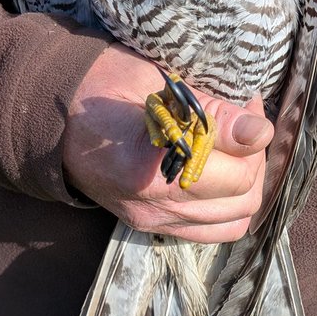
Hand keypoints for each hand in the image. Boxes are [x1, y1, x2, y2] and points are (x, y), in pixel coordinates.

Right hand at [62, 43, 272, 242]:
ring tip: (235, 150)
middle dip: (254, 158)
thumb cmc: (103, 85)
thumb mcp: (158, 84)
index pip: (235, 169)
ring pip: (234, 219)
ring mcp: (151, 221)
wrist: (56, 115)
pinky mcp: (152, 228)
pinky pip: (212, 231)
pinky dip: (228, 205)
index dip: (252, 133)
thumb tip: (260, 133)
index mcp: (147, 164)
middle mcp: (151, 203)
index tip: (248, 105)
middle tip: (244, 125)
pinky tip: (222, 175)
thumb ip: (211, 113)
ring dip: (246, 184)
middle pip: (241, 197)